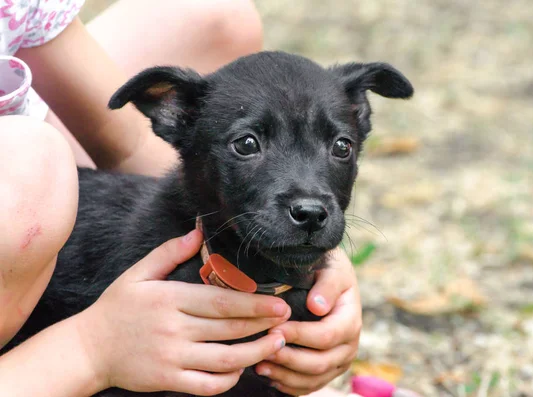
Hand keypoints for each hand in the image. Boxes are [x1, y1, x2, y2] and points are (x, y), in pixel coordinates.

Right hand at [78, 229, 290, 394]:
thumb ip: (169, 252)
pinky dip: (229, 379)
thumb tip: (198, 232)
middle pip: (228, 328)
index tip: (278, 302)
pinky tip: (243, 367)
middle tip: (287, 319)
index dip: (253, 303)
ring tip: (277, 343)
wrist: (87, 349)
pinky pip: (207, 385)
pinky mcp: (167, 381)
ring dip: (255, 352)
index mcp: (168, 299)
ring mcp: (170, 358)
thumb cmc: (117, 307)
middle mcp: (172, 329)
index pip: (220, 301)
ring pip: (224, 359)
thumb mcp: (138, 274)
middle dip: (262, 324)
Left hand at [256, 248, 361, 395]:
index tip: (274, 329)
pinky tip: (270, 376)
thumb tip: (317, 306)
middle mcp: (349, 345)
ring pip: (313, 378)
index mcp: (351, 321)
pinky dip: (289, 385)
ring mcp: (339, 361)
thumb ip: (326, 286)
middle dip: (289, 359)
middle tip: (262, 351)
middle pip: (319, 362)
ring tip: (260, 366)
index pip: (326, 336)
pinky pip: (310, 386)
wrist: (332, 279)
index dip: (299, 336)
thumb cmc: (329, 270)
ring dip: (285, 376)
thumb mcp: (332, 269)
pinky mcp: (328, 370)